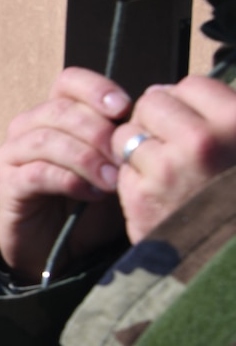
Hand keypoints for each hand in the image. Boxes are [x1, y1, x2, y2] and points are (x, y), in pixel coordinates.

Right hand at [0, 67, 128, 282]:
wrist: (61, 249)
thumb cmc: (90, 204)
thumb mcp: (113, 167)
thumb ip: (122, 142)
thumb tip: (145, 121)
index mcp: (55, 113)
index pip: (70, 81)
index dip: (96, 89)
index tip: (125, 108)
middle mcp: (28, 127)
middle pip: (60, 110)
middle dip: (98, 132)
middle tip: (124, 156)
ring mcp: (14, 155)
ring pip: (46, 140)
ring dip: (86, 158)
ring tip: (112, 180)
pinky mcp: (8, 185)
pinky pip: (37, 173)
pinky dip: (69, 181)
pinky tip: (91, 194)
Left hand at [111, 75, 235, 242]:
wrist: (230, 261)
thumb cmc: (234, 199)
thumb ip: (220, 117)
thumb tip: (178, 91)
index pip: (190, 85)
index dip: (186, 102)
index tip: (190, 119)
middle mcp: (201, 141)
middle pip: (151, 103)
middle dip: (155, 120)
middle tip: (171, 143)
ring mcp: (167, 169)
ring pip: (127, 134)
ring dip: (137, 148)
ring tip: (163, 169)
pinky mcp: (140, 196)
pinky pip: (120, 168)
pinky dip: (132, 177)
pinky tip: (156, 192)